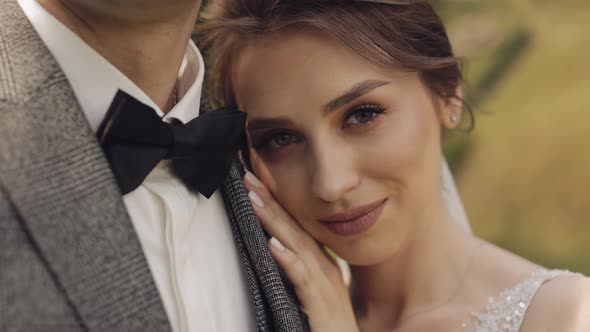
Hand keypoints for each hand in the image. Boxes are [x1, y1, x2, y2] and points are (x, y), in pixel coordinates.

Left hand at [243, 172, 358, 331]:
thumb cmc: (328, 324)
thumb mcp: (313, 291)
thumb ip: (299, 270)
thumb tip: (275, 247)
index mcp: (322, 263)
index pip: (296, 225)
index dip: (277, 202)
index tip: (257, 180)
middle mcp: (324, 268)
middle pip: (294, 227)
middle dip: (271, 200)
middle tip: (248, 176)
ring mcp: (324, 286)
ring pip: (296, 246)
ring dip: (274, 220)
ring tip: (254, 198)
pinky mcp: (320, 306)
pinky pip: (302, 280)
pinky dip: (288, 260)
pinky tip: (273, 244)